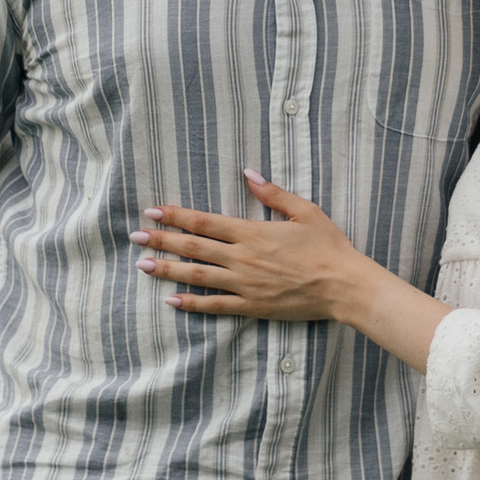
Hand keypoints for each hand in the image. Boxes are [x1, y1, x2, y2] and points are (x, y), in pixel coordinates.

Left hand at [136, 174, 366, 322]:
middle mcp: (242, 258)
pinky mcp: (252, 306)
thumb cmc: (328, 246)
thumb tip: (248, 173)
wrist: (344, 286)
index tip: (153, 211)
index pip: (204, 222)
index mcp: (253, 232)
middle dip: (161, 241)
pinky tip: (171, 300)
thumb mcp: (305, 211)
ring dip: (167, 270)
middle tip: (135, 237)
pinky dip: (191, 303)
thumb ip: (273, 193)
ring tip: (143, 266)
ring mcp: (245, 284)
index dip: (176, 216)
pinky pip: (215, 305)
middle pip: (192, 248)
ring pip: (197, 276)